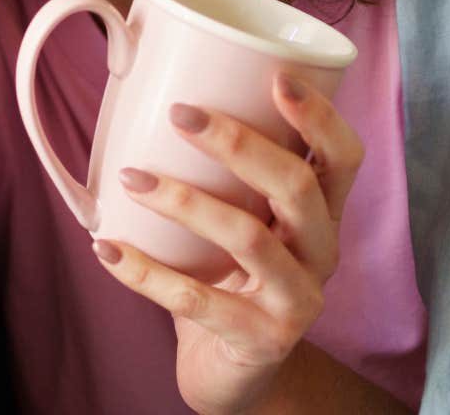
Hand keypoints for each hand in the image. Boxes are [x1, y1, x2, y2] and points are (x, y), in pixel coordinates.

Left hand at [91, 72, 366, 414]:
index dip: (319, 115)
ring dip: (184, 200)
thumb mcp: (240, 218)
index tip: (275, 75)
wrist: (234, 373)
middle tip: (180, 114)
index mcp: (323, 213)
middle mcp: (322, 253)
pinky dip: (146, 272)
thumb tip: (142, 82)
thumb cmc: (228, 275)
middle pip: (296, 186)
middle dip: (238, 143)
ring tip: (130, 177)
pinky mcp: (261, 341)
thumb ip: (219, 168)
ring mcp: (297, 301)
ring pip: (248, 238)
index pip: (343, 157)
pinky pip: (198, 302)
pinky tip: (106, 249)